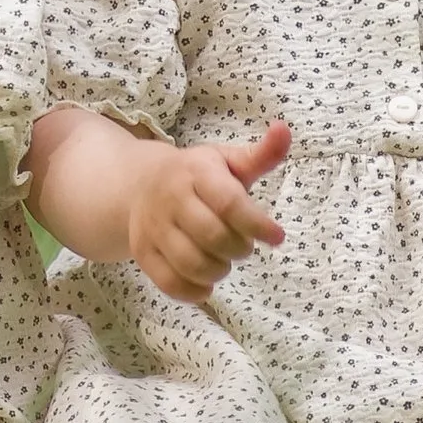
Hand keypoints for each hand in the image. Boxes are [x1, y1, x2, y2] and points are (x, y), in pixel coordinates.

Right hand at [128, 124, 289, 303]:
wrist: (138, 184)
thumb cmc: (195, 175)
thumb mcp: (226, 160)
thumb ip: (260, 154)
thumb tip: (285, 130)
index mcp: (195, 172)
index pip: (228, 202)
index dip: (257, 224)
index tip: (277, 236)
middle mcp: (170, 198)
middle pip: (212, 237)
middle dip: (239, 248)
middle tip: (243, 245)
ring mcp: (152, 227)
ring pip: (191, 264)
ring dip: (218, 271)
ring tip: (223, 260)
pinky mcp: (142, 252)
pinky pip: (169, 283)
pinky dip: (194, 291)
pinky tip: (205, 282)